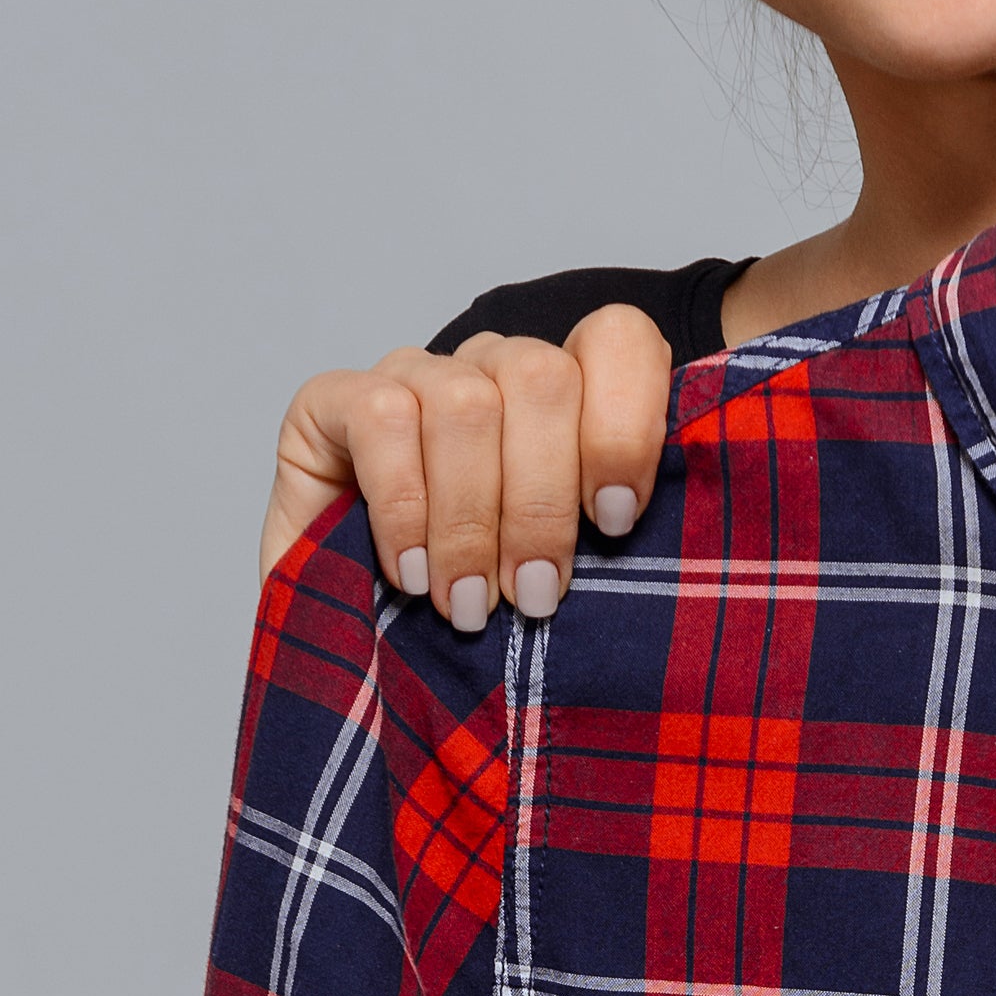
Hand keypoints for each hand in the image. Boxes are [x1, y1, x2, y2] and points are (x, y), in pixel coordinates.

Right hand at [259, 309, 683, 622]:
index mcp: (566, 391)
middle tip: (534, 594)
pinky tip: (412, 573)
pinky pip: (381, 418)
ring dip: (472, 518)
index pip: (617, 340)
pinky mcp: (330, 402)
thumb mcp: (572, 572)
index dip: (624, 425)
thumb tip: (664, 527)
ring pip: (466, 403)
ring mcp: (412, 377)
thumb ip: (616, 533)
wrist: (367, 655)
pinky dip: (403, 506)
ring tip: (471, 603)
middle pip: (541, 376)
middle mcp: (490, 369)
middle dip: (542, 501)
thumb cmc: (488, 613)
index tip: (616, 523)